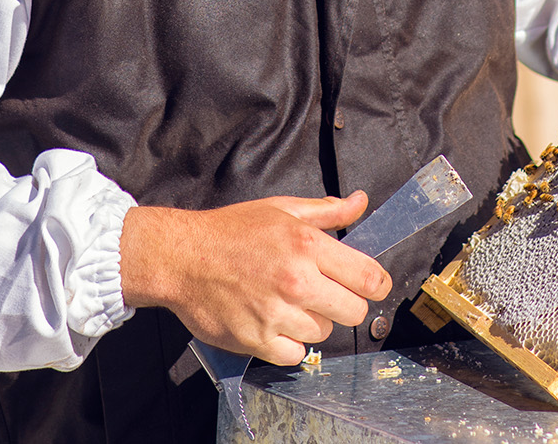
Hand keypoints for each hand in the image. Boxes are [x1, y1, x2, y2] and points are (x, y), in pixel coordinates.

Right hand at [119, 192, 391, 365]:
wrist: (180, 257)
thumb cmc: (230, 231)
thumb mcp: (281, 209)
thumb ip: (327, 210)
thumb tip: (360, 202)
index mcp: (307, 245)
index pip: (369, 278)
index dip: (377, 284)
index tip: (370, 286)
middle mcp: (296, 281)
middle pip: (354, 312)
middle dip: (345, 304)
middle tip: (324, 294)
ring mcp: (276, 314)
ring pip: (324, 333)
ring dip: (312, 322)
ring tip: (288, 304)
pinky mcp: (256, 341)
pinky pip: (295, 355)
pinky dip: (288, 344)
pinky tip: (274, 323)